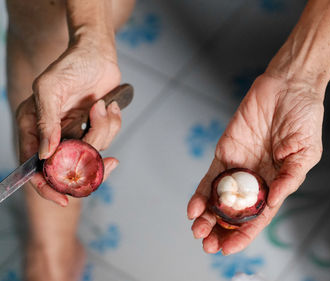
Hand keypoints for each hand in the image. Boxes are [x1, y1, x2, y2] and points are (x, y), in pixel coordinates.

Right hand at [16, 37, 121, 205]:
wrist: (97, 53)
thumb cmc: (70, 65)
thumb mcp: (50, 88)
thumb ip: (45, 121)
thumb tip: (45, 155)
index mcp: (34, 126)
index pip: (35, 165)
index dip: (48, 186)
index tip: (65, 198)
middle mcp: (54, 133)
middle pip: (68, 166)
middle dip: (90, 164)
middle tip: (109, 163)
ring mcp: (76, 130)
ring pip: (93, 150)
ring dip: (103, 129)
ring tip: (101, 105)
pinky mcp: (94, 126)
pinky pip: (108, 136)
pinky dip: (112, 122)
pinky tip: (109, 104)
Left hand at [187, 74, 323, 254]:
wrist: (287, 87)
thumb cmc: (303, 117)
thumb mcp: (305, 151)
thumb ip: (289, 178)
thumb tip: (274, 202)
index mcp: (276, 183)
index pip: (258, 216)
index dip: (244, 234)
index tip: (229, 249)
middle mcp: (255, 179)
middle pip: (234, 212)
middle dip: (220, 229)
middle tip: (207, 244)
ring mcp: (238, 167)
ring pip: (218, 198)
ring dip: (207, 216)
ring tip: (197, 231)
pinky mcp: (225, 152)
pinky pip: (210, 177)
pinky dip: (201, 193)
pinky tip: (194, 208)